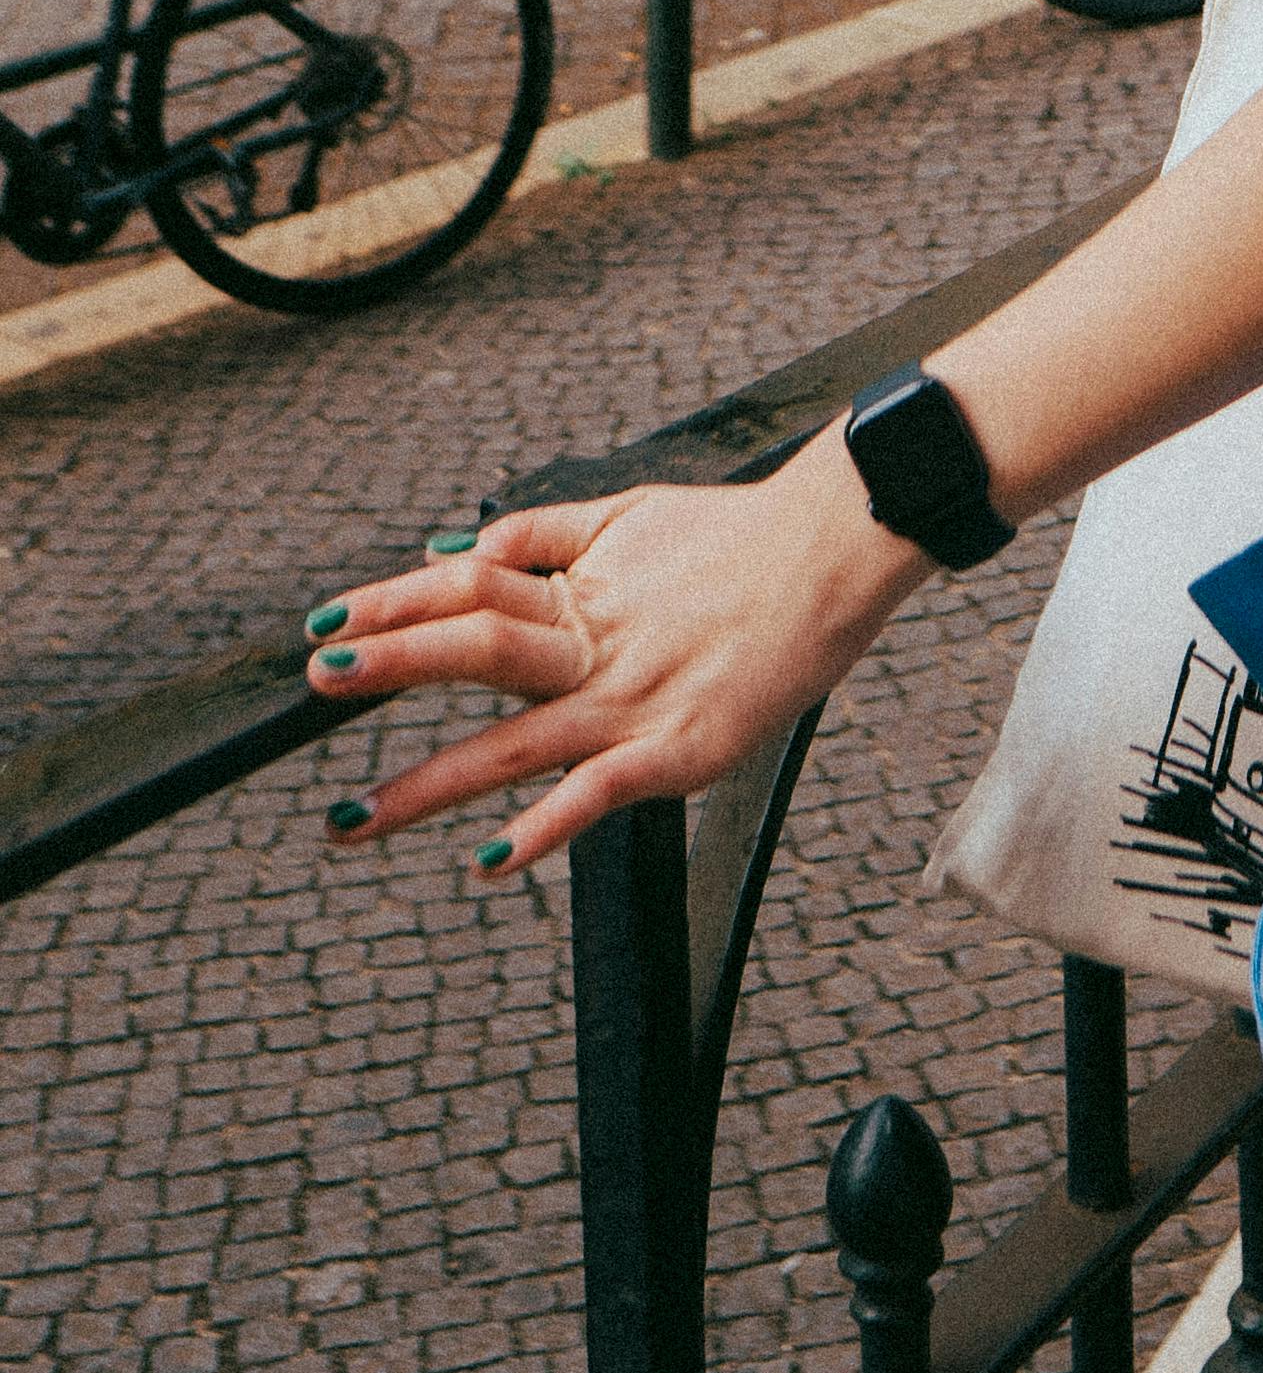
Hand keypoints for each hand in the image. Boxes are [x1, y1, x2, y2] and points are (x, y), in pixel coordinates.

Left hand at [302, 440, 926, 877]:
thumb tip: (460, 547)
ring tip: (355, 818)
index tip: (328, 622)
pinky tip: (495, 859)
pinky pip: (599, 792)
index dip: (395, 604)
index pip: (469, 588)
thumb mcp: (631, 513)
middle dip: (392, 668)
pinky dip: (546, 828)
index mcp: (583, 589)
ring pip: (514, 742)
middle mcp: (597, 644)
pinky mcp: (681, 748)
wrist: (834, 551)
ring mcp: (636, 699)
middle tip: (317, 684)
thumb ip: (544, 533)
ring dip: (428, 784)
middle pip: (477, 650)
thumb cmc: (739, 536)